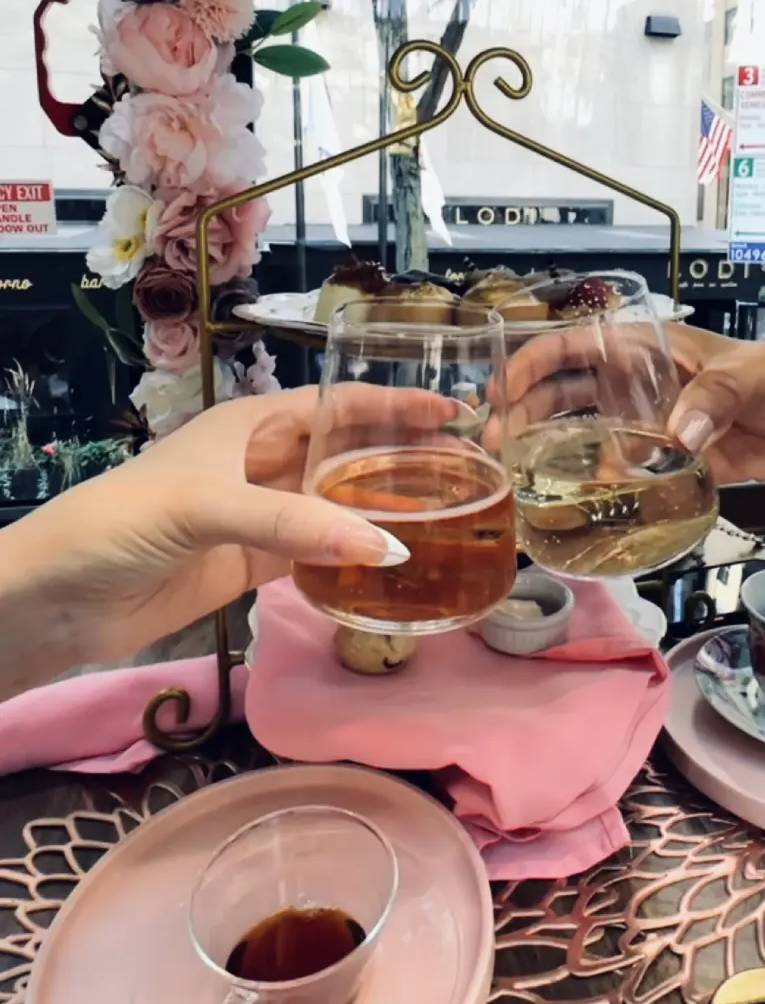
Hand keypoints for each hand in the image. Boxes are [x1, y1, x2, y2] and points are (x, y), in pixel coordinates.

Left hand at [0, 385, 457, 686]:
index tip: (454, 412)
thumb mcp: (207, 506)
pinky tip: (394, 566)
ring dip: (383, 511)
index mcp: (252, 424)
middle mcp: (264, 463)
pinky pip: (317, 555)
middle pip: (345, 454)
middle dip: (399, 458)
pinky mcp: (255, 567)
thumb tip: (391, 550)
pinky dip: (353, 559)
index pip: (338, 405)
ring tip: (446, 517)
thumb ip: (295, 524)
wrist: (58, 597)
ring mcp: (262, 518)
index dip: (394, 406)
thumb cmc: (123, 522)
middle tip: (466, 473)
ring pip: (337, 506)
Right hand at [500, 322, 764, 485]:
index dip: (534, 362)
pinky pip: (620, 474)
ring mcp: (646, 427)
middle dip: (525, 411)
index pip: (577, 346)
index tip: (503, 388)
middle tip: (497, 441)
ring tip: (516, 472)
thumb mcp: (750, 375)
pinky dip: (593, 485)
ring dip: (547, 449)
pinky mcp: (664, 463)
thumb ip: (712, 400)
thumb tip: (675, 436)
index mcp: (649, 348)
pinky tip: (569, 500)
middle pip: (565, 393)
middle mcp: (636, 386)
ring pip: (582, 434)